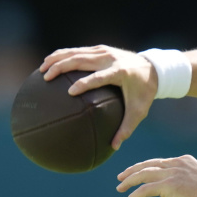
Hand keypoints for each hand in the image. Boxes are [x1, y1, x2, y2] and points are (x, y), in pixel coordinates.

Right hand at [39, 45, 157, 149]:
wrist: (154, 67)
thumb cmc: (145, 92)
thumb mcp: (139, 111)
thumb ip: (127, 128)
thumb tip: (114, 147)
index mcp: (120, 72)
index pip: (99, 77)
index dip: (84, 83)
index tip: (70, 92)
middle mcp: (111, 59)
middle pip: (82, 59)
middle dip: (62, 67)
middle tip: (46, 78)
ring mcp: (105, 51)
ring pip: (76, 52)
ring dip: (57, 58)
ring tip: (42, 69)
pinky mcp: (101, 49)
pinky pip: (79, 50)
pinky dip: (63, 55)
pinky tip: (50, 63)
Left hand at [116, 155, 196, 196]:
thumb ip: (185, 180)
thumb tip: (177, 190)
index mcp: (184, 160)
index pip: (159, 162)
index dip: (146, 167)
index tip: (137, 173)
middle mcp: (176, 164)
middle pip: (148, 164)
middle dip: (133, 170)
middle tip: (121, 177)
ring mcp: (172, 173)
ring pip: (143, 175)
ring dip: (129, 181)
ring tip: (120, 188)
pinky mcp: (168, 185)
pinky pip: (144, 190)